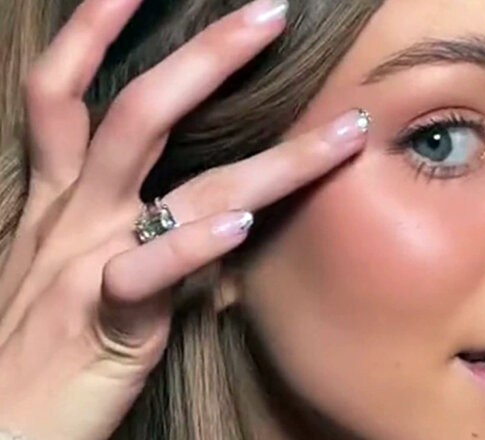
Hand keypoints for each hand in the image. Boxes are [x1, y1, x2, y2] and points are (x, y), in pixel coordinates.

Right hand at [0, 0, 368, 438]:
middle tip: (269, 13)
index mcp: (58, 200)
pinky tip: (243, 224)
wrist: (0, 423)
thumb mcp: (75, 269)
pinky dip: (195, 243)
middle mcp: (71, 216)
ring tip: (343, 131)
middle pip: (134, 112)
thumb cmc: (45, 341)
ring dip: (272, 157)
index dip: (89, 31)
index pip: (60, 94)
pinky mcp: (107, 320)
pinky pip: (149, 271)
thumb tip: (209, 212)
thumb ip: (131, 229)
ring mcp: (86, 262)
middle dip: (204, 57)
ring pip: (177, 184)